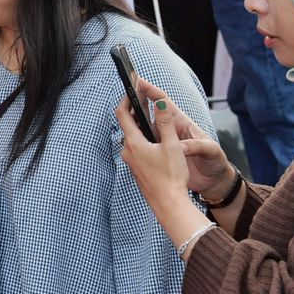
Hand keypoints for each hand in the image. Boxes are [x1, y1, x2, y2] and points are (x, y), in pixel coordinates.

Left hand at [116, 82, 194, 214]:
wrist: (169, 204)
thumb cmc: (172, 176)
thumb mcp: (172, 146)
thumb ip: (165, 123)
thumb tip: (159, 103)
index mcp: (133, 142)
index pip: (122, 113)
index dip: (126, 99)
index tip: (131, 88)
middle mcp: (128, 151)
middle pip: (126, 125)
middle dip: (134, 111)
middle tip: (143, 99)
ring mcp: (131, 162)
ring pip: (132, 138)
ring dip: (139, 126)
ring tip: (150, 117)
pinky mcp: (137, 170)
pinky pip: (136, 149)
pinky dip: (142, 139)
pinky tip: (154, 141)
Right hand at [131, 77, 232, 197]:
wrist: (214, 181)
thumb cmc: (215, 162)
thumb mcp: (210, 150)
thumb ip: (196, 146)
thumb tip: (181, 147)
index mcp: (183, 123)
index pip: (165, 101)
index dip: (151, 91)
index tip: (139, 82)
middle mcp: (171, 129)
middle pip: (151, 110)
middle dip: (138, 100)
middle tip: (126, 93)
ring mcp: (165, 141)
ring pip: (145, 126)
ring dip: (135, 118)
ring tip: (124, 112)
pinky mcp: (161, 153)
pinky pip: (145, 141)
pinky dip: (137, 136)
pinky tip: (128, 136)